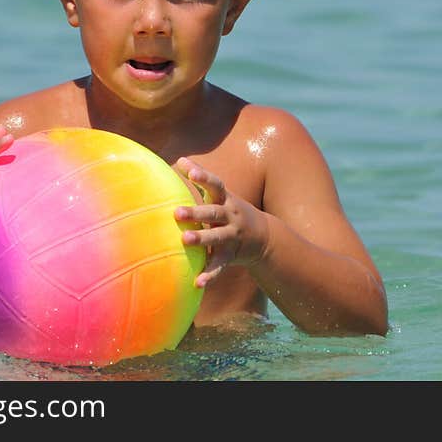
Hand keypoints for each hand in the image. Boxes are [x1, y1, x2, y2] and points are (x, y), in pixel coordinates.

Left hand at [173, 157, 269, 287]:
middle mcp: (230, 216)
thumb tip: (179, 159)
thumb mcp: (221, 193)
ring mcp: (232, 236)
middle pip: (214, 212)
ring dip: (202, 239)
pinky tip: (197, 282)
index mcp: (226, 200)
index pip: (216, 185)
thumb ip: (201, 178)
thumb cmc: (231, 210)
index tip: (190, 172)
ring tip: (184, 240)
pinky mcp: (230, 256)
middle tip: (177, 212)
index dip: (204, 178)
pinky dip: (210, 275)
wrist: (264, 236)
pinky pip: (220, 266)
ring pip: (217, 237)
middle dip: (196, 213)